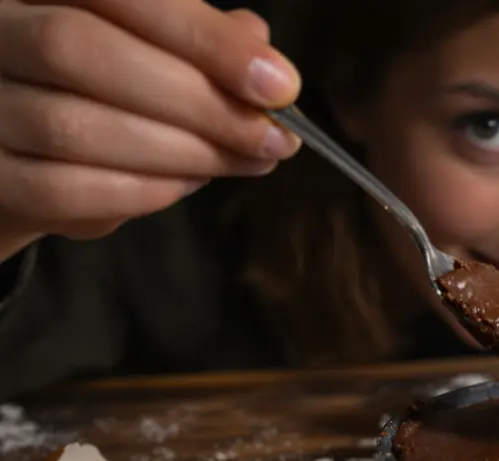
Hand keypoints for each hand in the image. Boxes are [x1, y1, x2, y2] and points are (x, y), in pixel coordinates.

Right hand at [0, 0, 301, 250]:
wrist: (20, 151)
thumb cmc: (95, 84)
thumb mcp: (145, 47)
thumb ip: (194, 39)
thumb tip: (259, 49)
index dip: (204, 36)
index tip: (279, 83)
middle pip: (82, 51)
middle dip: (198, 102)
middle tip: (270, 137)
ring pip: (72, 125)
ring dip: (179, 152)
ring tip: (240, 161)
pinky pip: (57, 189)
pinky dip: (138, 192)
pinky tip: (185, 185)